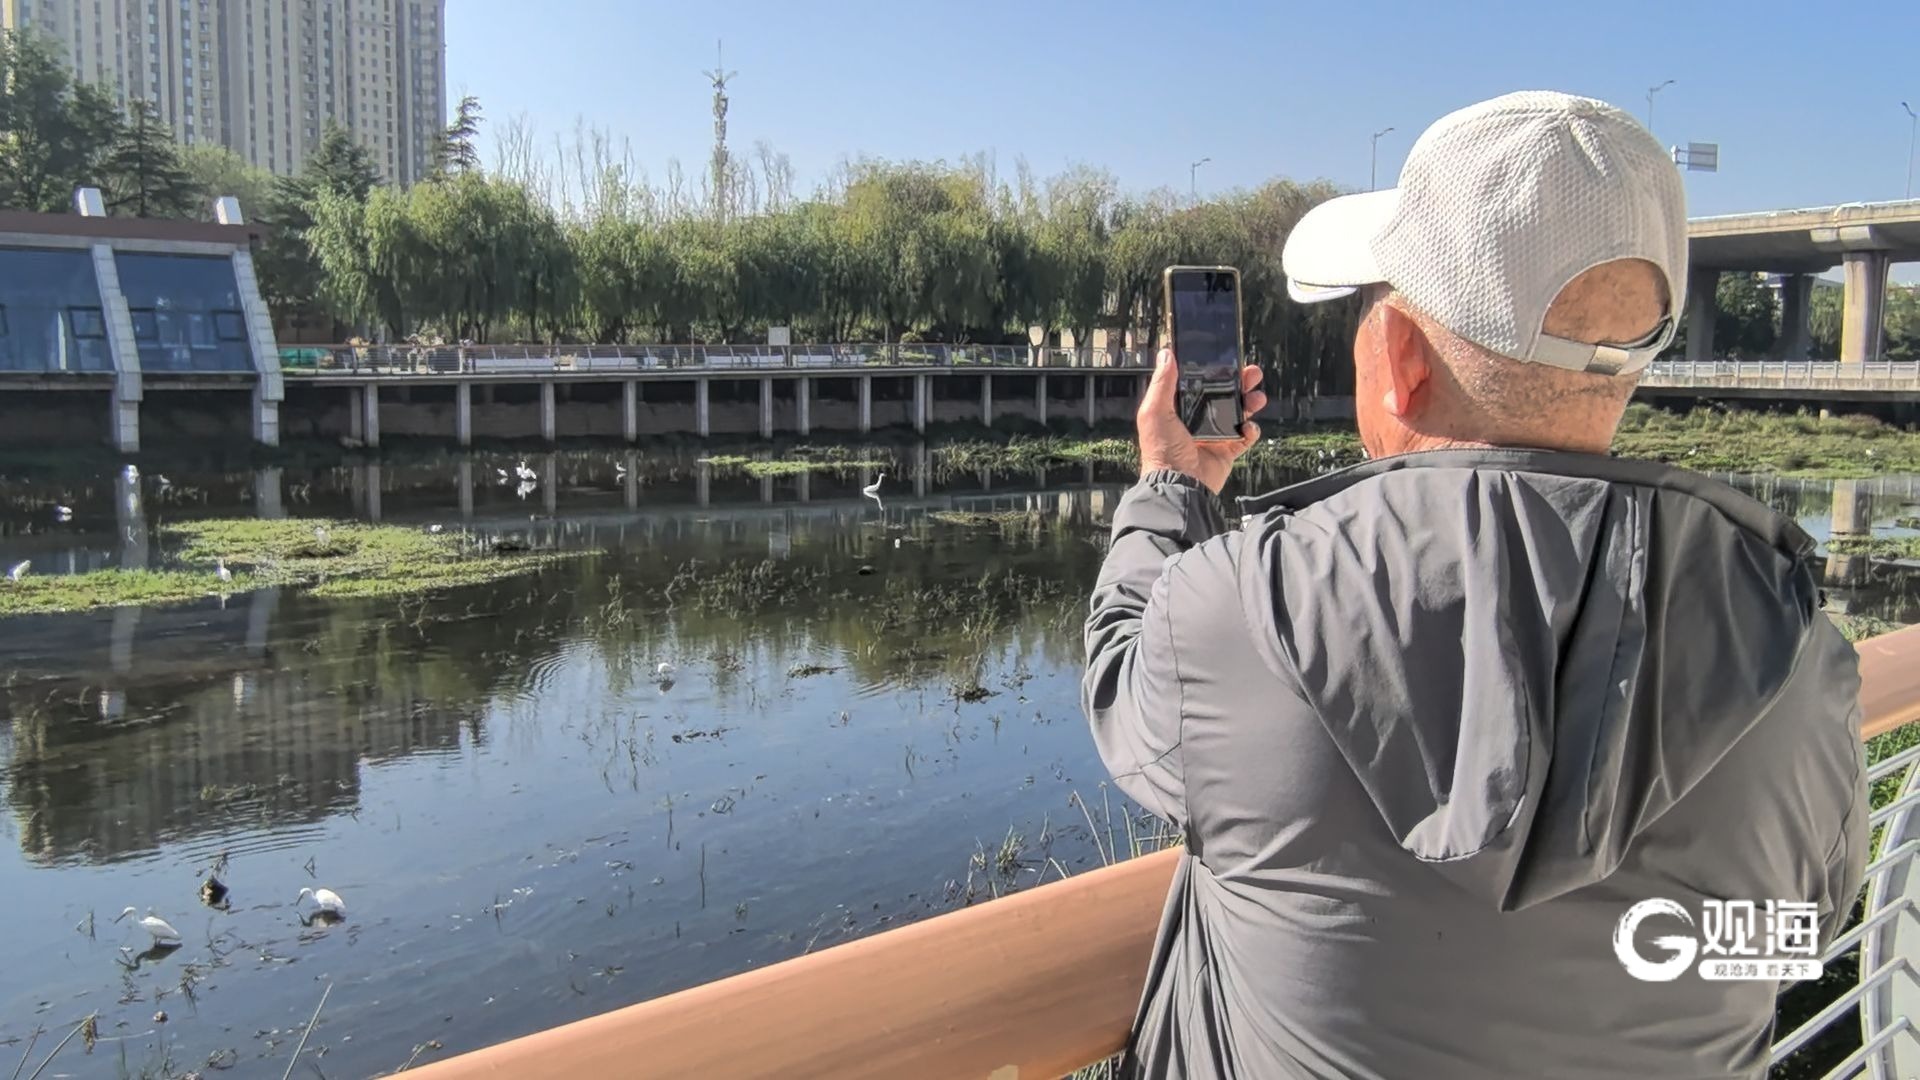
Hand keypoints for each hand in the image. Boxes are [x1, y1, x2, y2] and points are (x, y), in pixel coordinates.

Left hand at [1137, 348, 1264, 492]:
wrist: (1178, 483)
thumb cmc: (1161, 450)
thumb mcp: (1155, 411)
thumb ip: (1162, 383)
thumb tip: (1166, 354)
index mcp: (1180, 409)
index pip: (1201, 384)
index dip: (1215, 372)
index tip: (1228, 360)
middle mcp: (1198, 420)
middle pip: (1224, 395)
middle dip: (1241, 383)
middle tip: (1252, 373)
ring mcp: (1214, 436)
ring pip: (1239, 413)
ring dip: (1250, 403)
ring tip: (1257, 399)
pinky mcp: (1227, 451)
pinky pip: (1245, 437)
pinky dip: (1251, 431)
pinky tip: (1248, 428)